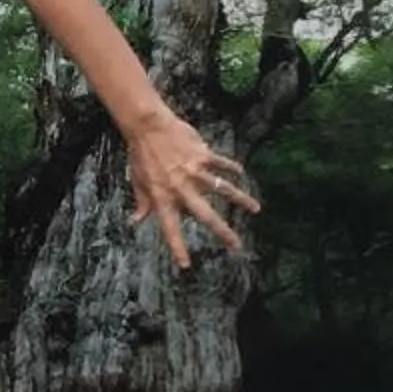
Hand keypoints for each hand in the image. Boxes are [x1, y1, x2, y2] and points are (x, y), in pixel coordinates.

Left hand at [124, 111, 258, 267]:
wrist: (147, 126)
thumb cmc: (140, 155)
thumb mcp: (137, 181)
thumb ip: (142, 201)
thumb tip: (136, 220)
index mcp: (162, 197)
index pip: (170, 228)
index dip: (177, 247)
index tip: (186, 265)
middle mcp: (181, 188)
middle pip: (205, 215)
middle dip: (223, 232)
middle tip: (237, 246)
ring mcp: (194, 172)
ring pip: (223, 189)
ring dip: (241, 200)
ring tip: (256, 209)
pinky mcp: (203, 156)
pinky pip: (222, 164)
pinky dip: (232, 168)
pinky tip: (240, 173)